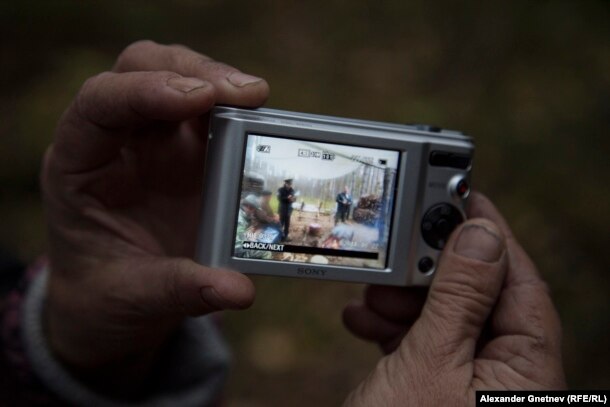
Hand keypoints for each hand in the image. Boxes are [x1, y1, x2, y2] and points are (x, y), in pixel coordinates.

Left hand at [42, 41, 268, 394]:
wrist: (117, 299)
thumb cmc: (109, 293)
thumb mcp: (134, 297)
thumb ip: (183, 289)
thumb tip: (239, 289)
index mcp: (80, 165)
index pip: (100, 104)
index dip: (145, 91)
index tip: (199, 98)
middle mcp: (116, 139)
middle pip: (142, 69)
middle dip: (193, 72)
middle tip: (246, 93)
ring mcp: (155, 139)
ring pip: (180, 77)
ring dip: (219, 81)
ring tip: (258, 100)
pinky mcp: (190, 149)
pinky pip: (212, 111)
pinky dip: (237, 109)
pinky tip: (262, 122)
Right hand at [343, 192, 565, 405]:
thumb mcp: (430, 361)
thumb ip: (459, 297)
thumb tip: (480, 234)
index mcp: (528, 374)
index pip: (522, 286)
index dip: (492, 238)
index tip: (463, 199)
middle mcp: (508, 378)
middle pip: (480, 300)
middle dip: (431, 277)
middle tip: (400, 255)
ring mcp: (474, 386)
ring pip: (447, 320)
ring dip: (403, 304)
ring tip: (372, 298)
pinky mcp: (442, 391)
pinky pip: (426, 346)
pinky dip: (395, 330)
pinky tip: (366, 321)